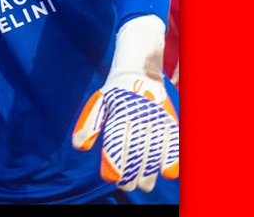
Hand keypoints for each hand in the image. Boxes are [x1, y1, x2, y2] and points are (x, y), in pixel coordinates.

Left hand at [72, 15, 178, 191]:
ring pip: (155, 150)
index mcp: (118, 111)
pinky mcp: (169, 117)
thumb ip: (89, 125)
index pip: (116, 143)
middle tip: (128, 186)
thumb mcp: (99, 103)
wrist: (140, 67)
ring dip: (150, 171)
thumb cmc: (116, 91)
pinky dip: (172, 157)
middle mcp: (137, 115)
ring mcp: (155, 116)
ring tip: (144, 184)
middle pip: (136, 151)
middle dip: (132, 173)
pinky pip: (173, 141)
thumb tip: (80, 146)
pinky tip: (168, 173)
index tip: (112, 178)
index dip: (114, 163)